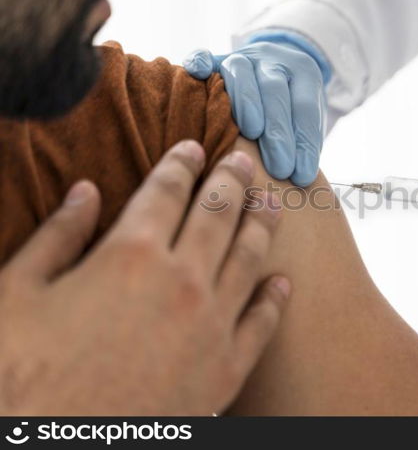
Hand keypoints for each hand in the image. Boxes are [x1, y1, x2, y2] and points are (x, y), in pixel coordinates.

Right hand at [0, 141, 289, 414]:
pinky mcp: (227, 370)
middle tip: (246, 160)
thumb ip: (55, 237)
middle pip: (218, 213)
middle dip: (232, 180)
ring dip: (263, 223)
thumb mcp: (15, 296)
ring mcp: (211, 325)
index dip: (181, 163)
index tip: (194, 146)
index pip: (166, 191)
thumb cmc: (23, 380)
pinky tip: (283, 282)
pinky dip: (274, 299)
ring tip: (274, 200)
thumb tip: (84, 192)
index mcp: (130, 255)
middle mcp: (182, 281)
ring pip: (249, 256)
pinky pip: (261, 324)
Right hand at [184, 41, 326, 186]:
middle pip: (274, 90)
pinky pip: (206, 56)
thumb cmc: (293, 108)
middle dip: (278, 132)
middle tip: (280, 168)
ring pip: (241, 71)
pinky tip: (196, 73)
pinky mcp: (217, 59)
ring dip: (246, 102)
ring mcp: (244, 57)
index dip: (305, 142)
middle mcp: (273, 60)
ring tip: (252, 133)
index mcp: (304, 72)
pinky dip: (199, 62)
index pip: (306, 108)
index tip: (302, 175)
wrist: (280, 68)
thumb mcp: (307, 119)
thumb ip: (302, 141)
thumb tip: (298, 181)